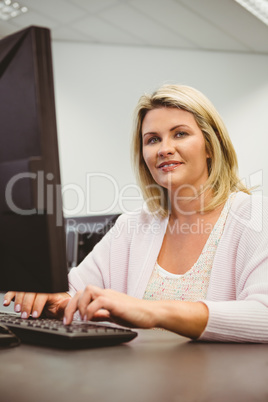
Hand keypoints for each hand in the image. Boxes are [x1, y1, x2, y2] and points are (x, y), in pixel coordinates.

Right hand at [3, 291, 70, 318]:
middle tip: (25, 315)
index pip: (42, 295)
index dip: (38, 305)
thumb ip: (65, 306)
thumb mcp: (63, 307)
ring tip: (18, 310)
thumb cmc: (58, 305)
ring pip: (23, 291)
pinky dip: (10, 296)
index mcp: (50, 291)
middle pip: (31, 293)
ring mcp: (31, 290)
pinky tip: (7, 302)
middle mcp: (40, 288)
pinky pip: (15, 292)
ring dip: (18, 300)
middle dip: (27, 304)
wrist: (54, 301)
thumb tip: (68, 304)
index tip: (35, 315)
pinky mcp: (23, 292)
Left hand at [63, 285, 208, 338]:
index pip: (82, 294)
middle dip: (71, 305)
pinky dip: (90, 310)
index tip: (68, 319)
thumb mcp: (113, 315)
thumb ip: (101, 314)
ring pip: (88, 290)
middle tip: (68, 320)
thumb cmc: (136, 315)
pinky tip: (90, 319)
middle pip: (82, 290)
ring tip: (82, 319)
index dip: (72, 305)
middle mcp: (106, 293)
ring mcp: (111, 296)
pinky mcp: (116, 302)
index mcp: (104, 296)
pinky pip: (99, 300)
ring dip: (81, 305)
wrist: (152, 314)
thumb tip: (89, 317)